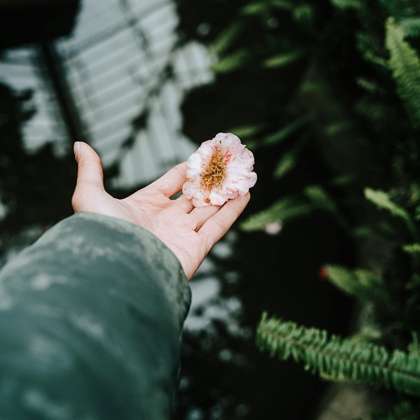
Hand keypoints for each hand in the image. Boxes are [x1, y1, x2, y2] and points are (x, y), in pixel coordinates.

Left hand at [72, 142, 249, 278]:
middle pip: (194, 194)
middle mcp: (166, 219)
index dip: (186, 169)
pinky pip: (219, 225)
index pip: (171, 182)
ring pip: (210, 208)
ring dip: (226, 192)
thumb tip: (79, 144)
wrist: (116, 271)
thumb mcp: (90, 197)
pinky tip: (245, 194)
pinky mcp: (196, 248)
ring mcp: (182, 233)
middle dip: (211, 179)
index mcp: (145, 206)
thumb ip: (90, 171)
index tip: (202, 155)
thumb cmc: (102, 235)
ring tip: (242, 175)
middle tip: (227, 163)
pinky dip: (233, 211)